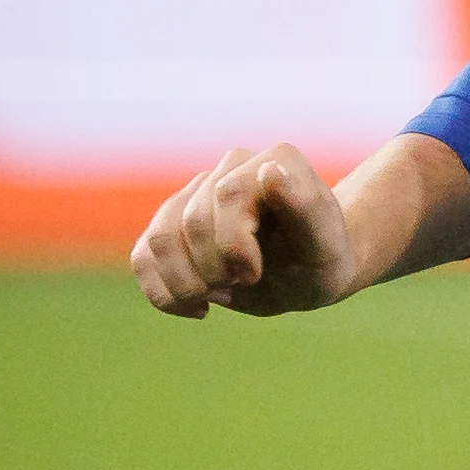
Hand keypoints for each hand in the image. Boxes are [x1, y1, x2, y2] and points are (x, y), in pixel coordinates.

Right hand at [129, 133, 469, 318]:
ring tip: (219, 297)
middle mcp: (233, 166)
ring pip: (159, 239)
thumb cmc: (322, 261)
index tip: (255, 273)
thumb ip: (306, 209)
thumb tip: (270, 170)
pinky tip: (200, 307)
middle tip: (246, 283)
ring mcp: (198, 191)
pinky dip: (164, 294)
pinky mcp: (173, 222)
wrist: (309, 274)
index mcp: (275, 161)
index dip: (232, 244)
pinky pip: (143, 257)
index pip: (226, 196)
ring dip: (185, 285)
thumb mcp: (325, 248)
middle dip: (214, 270)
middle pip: (191, 222)